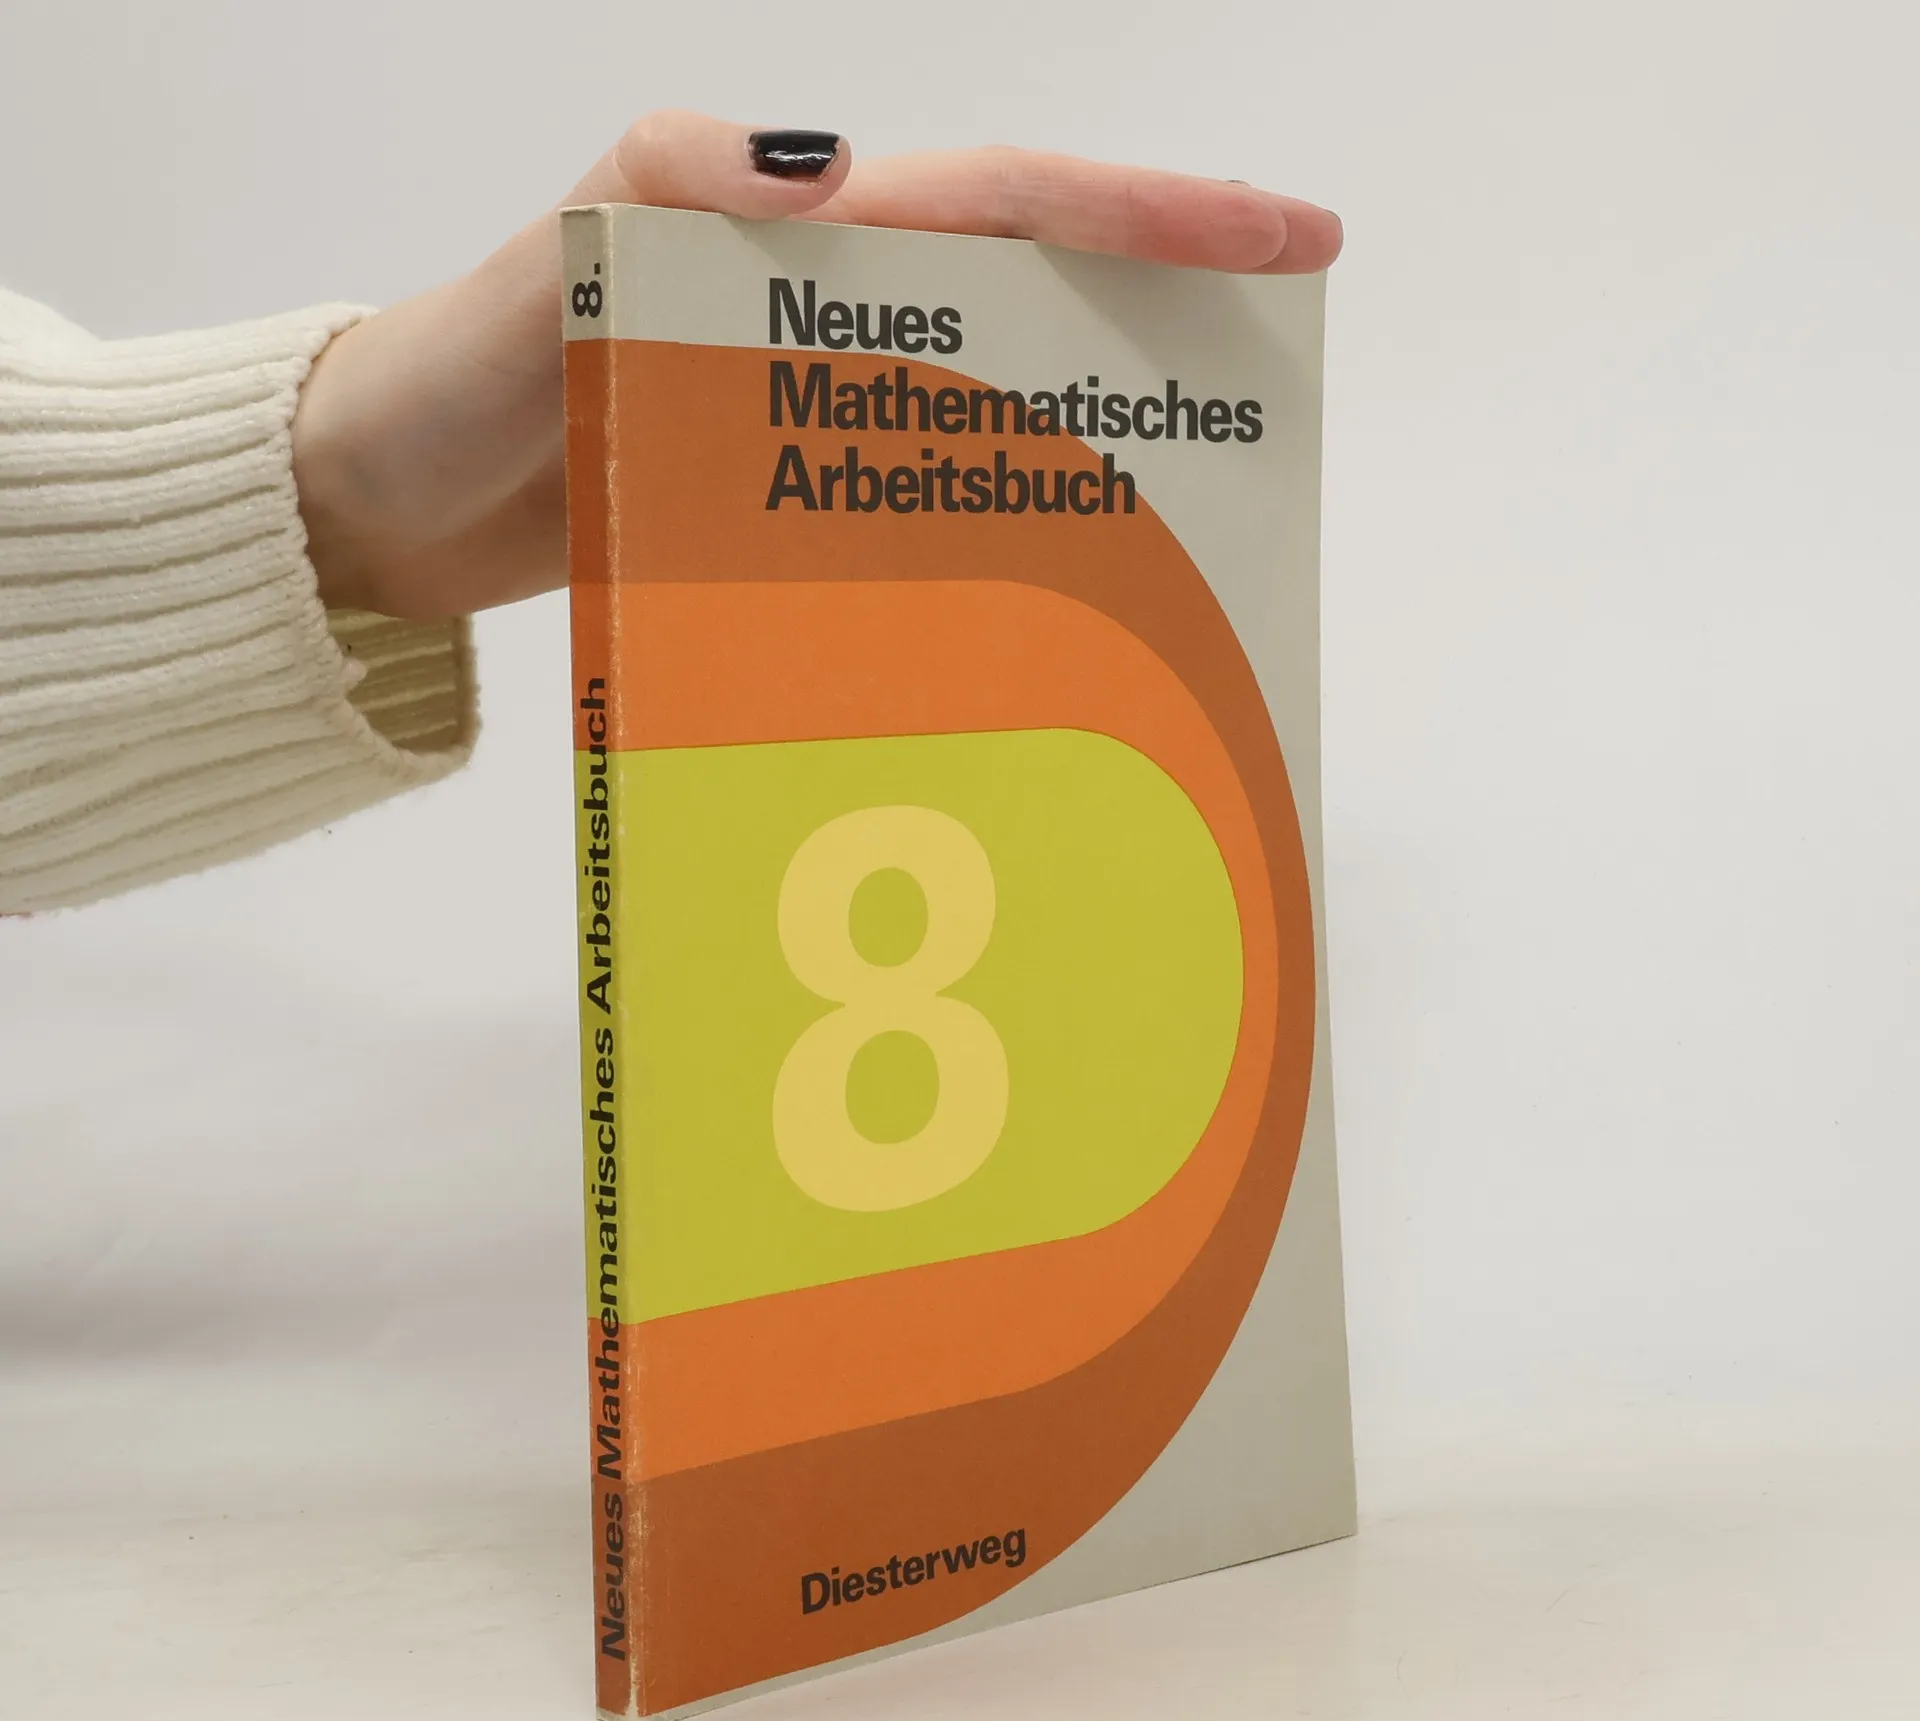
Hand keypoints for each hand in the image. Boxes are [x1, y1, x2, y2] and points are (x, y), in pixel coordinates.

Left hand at [291, 111, 1343, 621]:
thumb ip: (666, 194)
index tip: (1291, 238)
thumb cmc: (454, 380)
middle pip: (1028, 298)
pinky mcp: (776, 483)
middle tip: (1268, 396)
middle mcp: (818, 308)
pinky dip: (980, 523)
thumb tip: (835, 168)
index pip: (1009, 206)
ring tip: (1189, 512)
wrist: (385, 506)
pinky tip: (1034, 582)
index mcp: (794, 235)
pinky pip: (907, 488)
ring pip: (980, 404)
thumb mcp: (550, 267)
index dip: (1156, 218)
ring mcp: (803, 399)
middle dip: (1159, 326)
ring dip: (1084, 441)